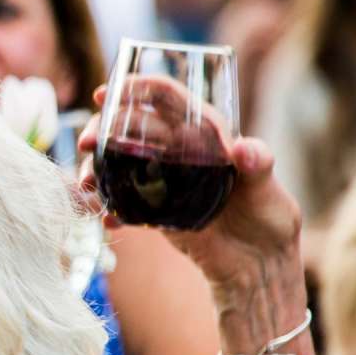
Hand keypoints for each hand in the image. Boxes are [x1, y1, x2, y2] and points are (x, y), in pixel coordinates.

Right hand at [79, 85, 302, 298]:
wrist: (256, 265)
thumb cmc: (269, 219)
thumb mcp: (267, 190)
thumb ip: (258, 165)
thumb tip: (244, 148)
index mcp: (203, 133)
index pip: (164, 98)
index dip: (133, 89)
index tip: (106, 94)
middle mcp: (178, 151)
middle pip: (129, 127)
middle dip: (100, 129)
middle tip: (86, 143)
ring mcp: (162, 180)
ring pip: (117, 162)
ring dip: (95, 169)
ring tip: (86, 185)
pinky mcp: (152, 209)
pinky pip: (121, 201)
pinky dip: (109, 208)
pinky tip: (109, 219)